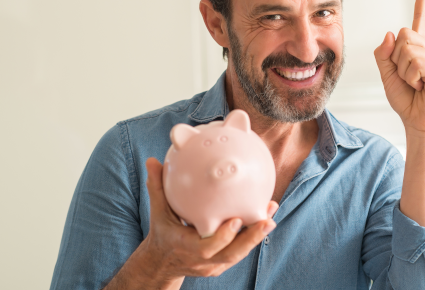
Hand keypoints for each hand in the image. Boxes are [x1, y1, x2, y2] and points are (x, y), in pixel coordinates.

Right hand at [139, 157, 277, 286]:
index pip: (207, 248)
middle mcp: (204, 260)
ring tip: (272, 211)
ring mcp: (216, 264)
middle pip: (232, 253)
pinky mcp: (224, 262)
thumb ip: (156, 188)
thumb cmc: (162, 232)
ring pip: (241, 252)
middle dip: (252, 238)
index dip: (223, 237)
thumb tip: (152, 161)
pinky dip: (255, 233)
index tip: (236, 220)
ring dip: (258, 234)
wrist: (164, 262)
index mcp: (187, 248)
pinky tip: (267, 213)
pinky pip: (242, 248)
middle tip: (268, 220)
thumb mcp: (157, 212)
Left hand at [374, 0, 424, 135]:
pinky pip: (416, 63)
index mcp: (419, 48)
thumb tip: (390, 34)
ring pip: (407, 49)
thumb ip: (384, 54)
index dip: (422, 0)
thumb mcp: (387, 74)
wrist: (417, 120)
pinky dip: (412, 78)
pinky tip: (422, 86)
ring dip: (404, 71)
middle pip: (404, 35)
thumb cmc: (405, 98)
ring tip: (415, 83)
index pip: (421, 19)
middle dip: (396, 58)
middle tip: (408, 77)